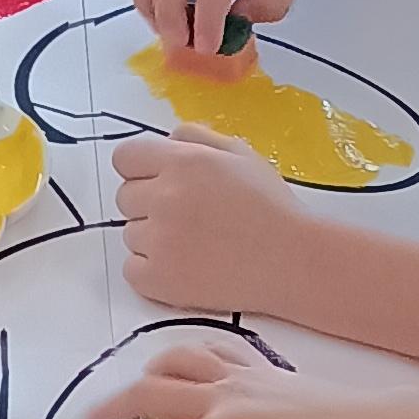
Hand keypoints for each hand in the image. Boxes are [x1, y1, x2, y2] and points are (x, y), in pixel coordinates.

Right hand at [77, 334, 375, 418]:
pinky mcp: (259, 366)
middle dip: (111, 413)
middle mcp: (221, 397)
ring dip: (146, 376)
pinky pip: (210, 350)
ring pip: (175, 360)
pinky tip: (186, 375)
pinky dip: (186, 359)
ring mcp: (240, 375)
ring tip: (135, 399)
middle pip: (149, 394)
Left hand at [116, 128, 303, 311]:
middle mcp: (165, 198)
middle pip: (124, 197)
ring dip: (153, 238)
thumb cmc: (271, 206)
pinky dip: (152, 270)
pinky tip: (186, 266)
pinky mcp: (159, 280)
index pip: (124, 158)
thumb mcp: (240, 154)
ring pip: (130, 234)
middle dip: (149, 203)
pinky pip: (132, 269)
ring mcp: (160, 241)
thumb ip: (196, 138)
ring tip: (196, 243)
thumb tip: (164, 141)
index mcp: (182, 162)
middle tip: (188, 215)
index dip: (140, 169)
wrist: (293, 261)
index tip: (158, 181)